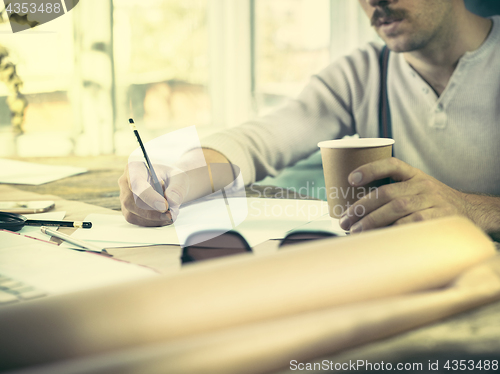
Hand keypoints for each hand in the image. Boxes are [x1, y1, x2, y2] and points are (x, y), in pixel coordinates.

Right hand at [118, 163, 187, 226]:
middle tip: (171, 215)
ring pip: (134, 214)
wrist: (170, 184)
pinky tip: (165, 218)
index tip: (164, 207)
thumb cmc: (172, 177)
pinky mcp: (128, 211)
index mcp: (135, 168)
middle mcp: (125, 182)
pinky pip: (138, 221)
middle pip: (132, 202)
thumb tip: (172, 201)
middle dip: (153, 212)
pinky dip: (153, 222)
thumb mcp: (179, 178)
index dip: (149, 197)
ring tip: (171, 214)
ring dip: (155, 219)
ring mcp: (125, 198)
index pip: (136, 183)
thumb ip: (177, 188)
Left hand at [338, 158, 466, 232]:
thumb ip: (394, 192)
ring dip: (372, 221)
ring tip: (356, 231)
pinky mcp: (439, 218)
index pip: (391, 165)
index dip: (370, 169)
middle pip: (386, 193)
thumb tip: (356, 209)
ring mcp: (432, 201)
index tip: (351, 179)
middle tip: (345, 221)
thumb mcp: (417, 189)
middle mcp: (422, 185)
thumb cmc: (433, 203)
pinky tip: (379, 237)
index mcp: (414, 175)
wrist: (471, 212)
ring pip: (397, 208)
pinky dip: (393, 230)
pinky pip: (412, 224)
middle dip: (361, 208)